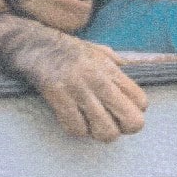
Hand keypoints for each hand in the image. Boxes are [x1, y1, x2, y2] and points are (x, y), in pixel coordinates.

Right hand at [18, 33, 147, 141]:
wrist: (35, 44)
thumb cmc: (68, 49)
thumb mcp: (100, 50)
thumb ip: (119, 66)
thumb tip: (138, 74)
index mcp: (110, 68)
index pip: (141, 102)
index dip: (134, 111)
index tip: (122, 110)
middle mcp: (98, 79)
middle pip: (131, 121)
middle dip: (123, 127)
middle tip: (111, 122)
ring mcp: (78, 89)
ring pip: (106, 131)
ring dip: (98, 132)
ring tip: (91, 123)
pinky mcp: (59, 97)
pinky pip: (77, 129)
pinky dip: (76, 129)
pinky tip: (73, 119)